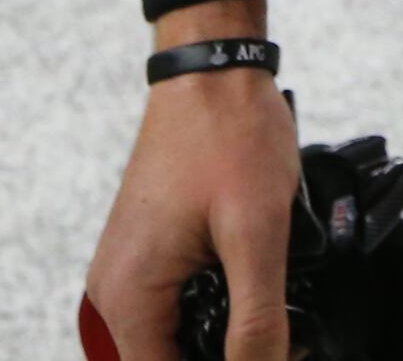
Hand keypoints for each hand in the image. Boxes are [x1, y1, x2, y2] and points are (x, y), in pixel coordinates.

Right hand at [81, 24, 301, 360]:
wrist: (212, 70)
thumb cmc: (228, 134)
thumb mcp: (256, 234)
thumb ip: (258, 319)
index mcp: (130, 298)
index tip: (272, 356)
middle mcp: (117, 292)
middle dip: (230, 357)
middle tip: (285, 343)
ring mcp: (131, 273)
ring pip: (177, 341)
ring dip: (226, 340)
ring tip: (279, 327)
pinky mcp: (150, 255)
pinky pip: (178, 309)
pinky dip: (218, 313)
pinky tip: (257, 298)